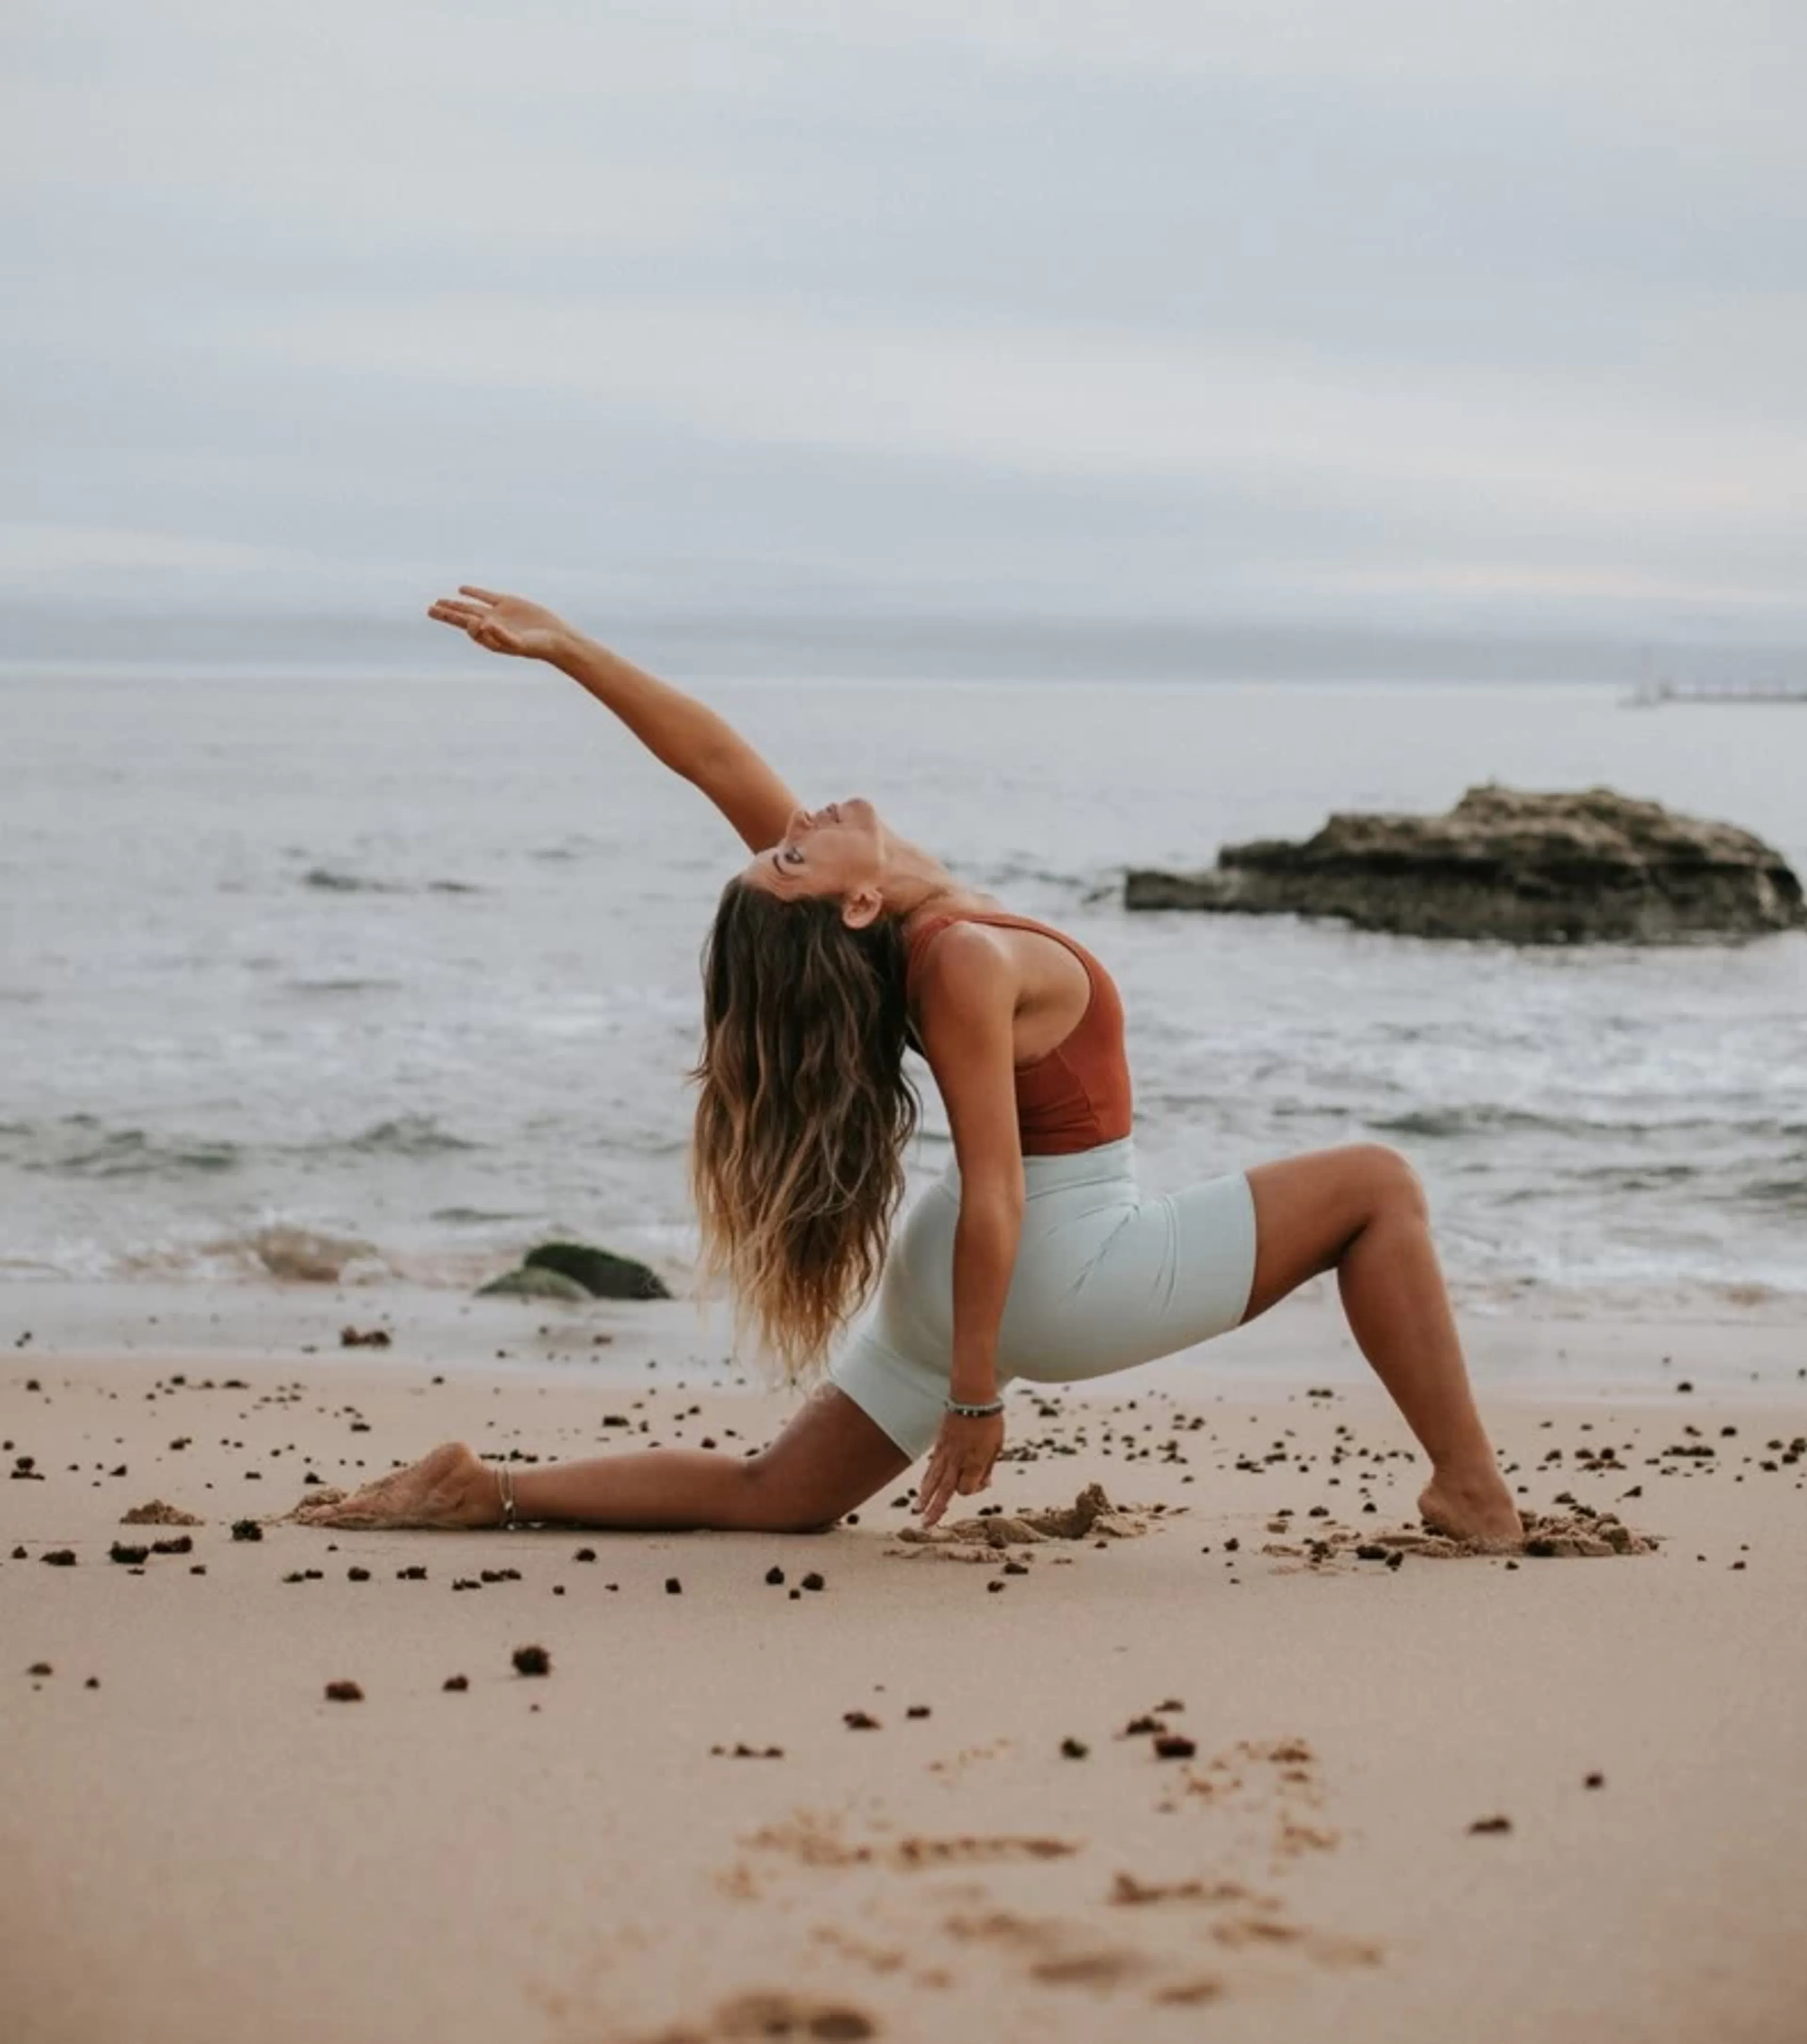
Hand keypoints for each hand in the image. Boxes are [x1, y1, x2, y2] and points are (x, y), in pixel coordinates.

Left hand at [426, 584, 574, 661]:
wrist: (557, 639)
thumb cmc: (538, 646)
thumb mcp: (518, 643)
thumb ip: (499, 636)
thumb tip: (480, 623)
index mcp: (490, 638)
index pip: (469, 628)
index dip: (463, 621)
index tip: (472, 618)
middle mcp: (491, 626)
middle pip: (463, 618)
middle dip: (446, 615)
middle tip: (429, 610)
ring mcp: (499, 614)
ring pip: (471, 607)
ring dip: (455, 605)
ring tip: (438, 603)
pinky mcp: (509, 603)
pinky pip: (487, 596)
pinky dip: (474, 592)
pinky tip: (461, 589)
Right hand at [917, 1409, 1004, 1527]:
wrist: (972, 1397)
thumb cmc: (990, 1421)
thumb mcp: (998, 1445)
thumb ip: (989, 1466)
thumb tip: (985, 1483)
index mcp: (975, 1461)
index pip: (967, 1488)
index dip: (972, 1490)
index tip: (981, 1482)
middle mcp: (958, 1460)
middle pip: (945, 1490)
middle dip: (936, 1508)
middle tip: (927, 1525)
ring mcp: (946, 1453)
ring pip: (933, 1480)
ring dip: (925, 1497)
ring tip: (918, 1511)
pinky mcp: (939, 1445)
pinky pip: (931, 1467)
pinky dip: (925, 1480)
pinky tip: (921, 1490)